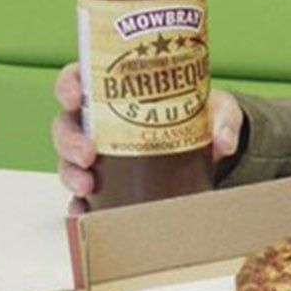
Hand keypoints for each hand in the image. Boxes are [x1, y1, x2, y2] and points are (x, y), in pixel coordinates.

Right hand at [52, 62, 244, 214]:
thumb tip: (223, 142)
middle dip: (69, 139)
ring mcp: (99, 153)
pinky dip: (79, 204)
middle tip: (88, 153)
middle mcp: (100, 120)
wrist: (209, 149)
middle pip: (66, 124)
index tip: (75, 96)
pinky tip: (84, 212)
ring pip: (69, 160)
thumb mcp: (217, 109)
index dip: (69, 85)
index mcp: (116, 90)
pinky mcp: (107, 182)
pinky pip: (82, 194)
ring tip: (89, 186)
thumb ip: (223, 120)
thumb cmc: (202, 116)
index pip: (79, 79)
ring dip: (72, 173)